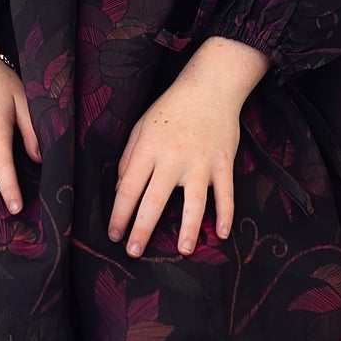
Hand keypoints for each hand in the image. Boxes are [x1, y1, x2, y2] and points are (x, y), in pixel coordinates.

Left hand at [110, 37, 270, 257]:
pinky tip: (223, 233)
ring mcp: (200, 163)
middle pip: (154, 202)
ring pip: (194, 203)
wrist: (210, 87)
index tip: (114, 234)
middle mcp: (172, 159)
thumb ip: (129, 158)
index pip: (128, 189)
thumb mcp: (141, 127)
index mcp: (148, 149)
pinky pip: (226, 194)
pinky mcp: (223, 164)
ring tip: (184, 251)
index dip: (119, 215)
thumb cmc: (171, 108)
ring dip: (189, 230)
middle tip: (134, 252)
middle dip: (142, 230)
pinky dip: (226, 214)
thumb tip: (121, 191)